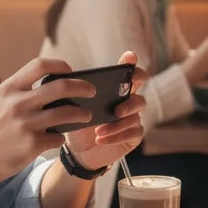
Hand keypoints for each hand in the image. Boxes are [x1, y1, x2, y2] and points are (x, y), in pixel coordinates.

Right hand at [0, 58, 96, 184]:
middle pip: (61, 87)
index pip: (40, 65)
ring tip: (87, 115)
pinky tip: (59, 137)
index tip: (71, 71)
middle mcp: (17, 103)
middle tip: (92, 91)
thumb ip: (22, 90)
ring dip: (82, 114)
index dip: (60, 65)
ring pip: (67, 113)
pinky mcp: (32, 144)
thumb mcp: (1, 102)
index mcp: (9, 88)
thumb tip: (58, 82)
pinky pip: (59, 137)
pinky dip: (62, 136)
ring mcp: (25, 124)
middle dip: (83, 87)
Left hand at [64, 51, 147, 170]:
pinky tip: (100, 139)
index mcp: (115, 92)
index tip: (130, 57)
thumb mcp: (74, 109)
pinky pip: (133, 133)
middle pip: (139, 96)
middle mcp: (128, 103)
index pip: (128, 75)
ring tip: (99, 130)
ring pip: (135, 117)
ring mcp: (132, 120)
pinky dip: (116, 136)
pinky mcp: (133, 136)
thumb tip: (67, 83)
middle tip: (117, 109)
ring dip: (117, 124)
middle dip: (131, 101)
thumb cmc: (79, 125)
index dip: (131, 66)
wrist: (79, 151)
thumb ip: (77, 96)